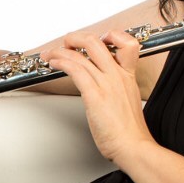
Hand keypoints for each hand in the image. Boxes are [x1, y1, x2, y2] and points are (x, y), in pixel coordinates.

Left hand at [41, 29, 153, 161]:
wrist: (133, 146)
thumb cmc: (130, 132)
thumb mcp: (128, 103)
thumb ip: (118, 91)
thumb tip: (105, 91)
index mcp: (128, 77)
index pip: (127, 43)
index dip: (112, 36)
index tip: (99, 39)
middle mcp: (118, 76)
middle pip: (97, 42)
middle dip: (77, 38)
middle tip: (67, 42)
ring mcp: (107, 84)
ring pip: (81, 55)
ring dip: (60, 51)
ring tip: (50, 54)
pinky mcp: (95, 95)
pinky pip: (76, 70)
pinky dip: (61, 62)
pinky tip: (54, 64)